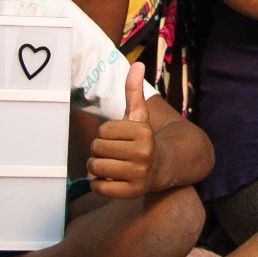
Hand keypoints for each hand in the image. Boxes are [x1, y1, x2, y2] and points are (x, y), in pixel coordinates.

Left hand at [86, 63, 154, 199]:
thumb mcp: (139, 116)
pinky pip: (99, 187)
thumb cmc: (143, 139)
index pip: (102, 131)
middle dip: (99, 150)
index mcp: (143, 132)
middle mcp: (143, 154)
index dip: (106, 134)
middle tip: (113, 152)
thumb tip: (137, 64)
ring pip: (95, 168)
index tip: (119, 138)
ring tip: (110, 165)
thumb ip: (134, 91)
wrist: (163, 168)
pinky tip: (111, 179)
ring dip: (97, 167)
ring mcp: (138, 175)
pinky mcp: (131, 192)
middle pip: (96, 149)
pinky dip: (98, 184)